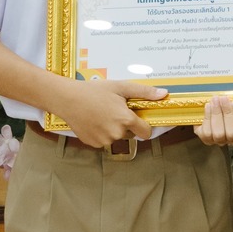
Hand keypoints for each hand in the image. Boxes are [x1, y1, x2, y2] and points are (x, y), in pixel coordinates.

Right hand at [48, 77, 163, 145]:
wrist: (68, 99)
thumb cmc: (95, 91)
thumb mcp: (121, 87)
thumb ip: (144, 92)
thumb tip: (164, 94)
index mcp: (125, 120)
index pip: (146, 132)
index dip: (144, 124)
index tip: (138, 117)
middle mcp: (116, 134)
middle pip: (130, 134)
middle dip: (126, 124)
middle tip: (114, 109)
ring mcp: (104, 141)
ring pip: (116, 137)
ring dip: (113, 129)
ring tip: (102, 114)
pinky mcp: (93, 144)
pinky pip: (104, 140)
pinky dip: (102, 133)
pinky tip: (94, 120)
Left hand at [193, 95, 232, 147]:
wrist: (213, 111)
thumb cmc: (226, 106)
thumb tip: (231, 98)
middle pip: (232, 133)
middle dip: (227, 113)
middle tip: (223, 98)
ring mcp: (219, 141)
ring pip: (219, 134)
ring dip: (216, 114)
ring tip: (215, 100)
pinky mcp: (207, 140)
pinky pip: (207, 133)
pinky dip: (207, 117)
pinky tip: (208, 106)